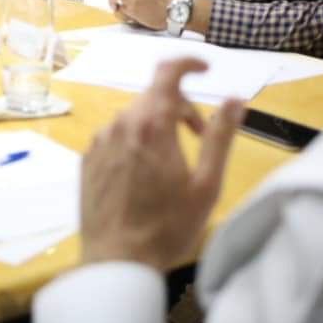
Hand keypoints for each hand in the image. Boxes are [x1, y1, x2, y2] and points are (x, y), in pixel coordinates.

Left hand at [81, 58, 244, 269]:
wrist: (116, 260)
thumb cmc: (167, 226)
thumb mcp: (206, 184)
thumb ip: (220, 136)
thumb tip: (234, 100)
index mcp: (153, 125)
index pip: (168, 72)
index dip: (188, 63)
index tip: (205, 69)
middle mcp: (121, 124)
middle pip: (154, 96)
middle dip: (180, 108)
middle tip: (197, 137)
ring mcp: (100, 141)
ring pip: (134, 117)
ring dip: (156, 126)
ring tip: (170, 162)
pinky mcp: (87, 158)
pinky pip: (115, 136)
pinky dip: (134, 142)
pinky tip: (142, 174)